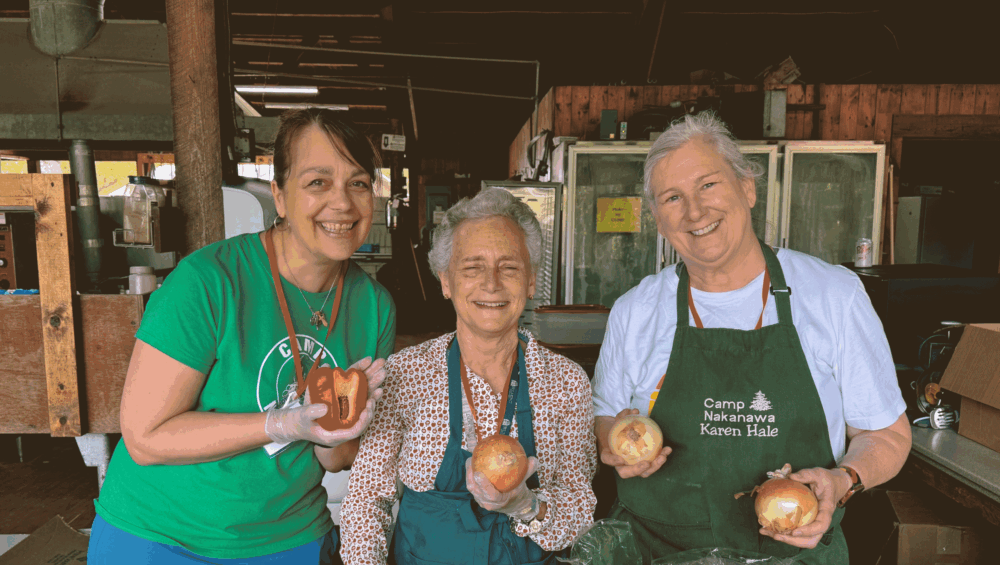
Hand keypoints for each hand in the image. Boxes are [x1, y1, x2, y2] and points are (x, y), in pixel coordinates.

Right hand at [264, 356, 385, 447]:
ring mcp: (344, 415)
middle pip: (363, 413)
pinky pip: (355, 395)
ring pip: (361, 401)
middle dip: (372, 398)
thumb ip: (312, 412)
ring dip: (371, 387)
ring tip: (381, 375)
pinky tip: (367, 371)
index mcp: (336, 434)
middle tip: (380, 387)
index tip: (368, 408)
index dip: (364, 420)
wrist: (295, 422)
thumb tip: (325, 407)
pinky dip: (361, 383)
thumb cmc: (299, 422)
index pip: (356, 430)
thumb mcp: (303, 417)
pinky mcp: (343, 405)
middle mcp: (344, 425)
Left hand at [465, 456, 537, 516]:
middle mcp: (488, 503)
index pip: (491, 495)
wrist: (513, 504)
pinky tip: (471, 461)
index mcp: (500, 501)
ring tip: (470, 460)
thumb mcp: (524, 483)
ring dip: (468, 474)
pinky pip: (471, 485)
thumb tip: (533, 459)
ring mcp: (481, 501)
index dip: (484, 485)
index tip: (479, 473)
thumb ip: (528, 471)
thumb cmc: (518, 491)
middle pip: (476, 491)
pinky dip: (470, 474)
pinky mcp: (477, 496)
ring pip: (471, 488)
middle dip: (471, 477)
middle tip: (471, 462)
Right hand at [600, 409, 671, 478]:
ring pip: (642, 472)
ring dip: (654, 466)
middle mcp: (620, 464)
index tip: (621, 459)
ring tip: (663, 457)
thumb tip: (634, 411)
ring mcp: (632, 466)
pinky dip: (660, 458)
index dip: (613, 461)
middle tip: (647, 463)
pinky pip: (652, 464)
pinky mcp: (644, 464)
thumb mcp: (616, 421)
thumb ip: (622, 416)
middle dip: (637, 470)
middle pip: (626, 473)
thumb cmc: (616, 429)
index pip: (608, 460)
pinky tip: (667, 449)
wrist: (620, 435)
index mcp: (608, 454)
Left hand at [759, 467, 848, 548]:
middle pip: (811, 540)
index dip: (808, 531)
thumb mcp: (818, 473)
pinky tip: (767, 527)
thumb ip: (805, 474)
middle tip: (776, 535)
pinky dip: (783, 533)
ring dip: (785, 539)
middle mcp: (821, 521)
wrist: (835, 484)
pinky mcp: (806, 523)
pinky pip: (796, 532)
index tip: (794, 532)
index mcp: (826, 510)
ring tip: (766, 532)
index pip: (821, 526)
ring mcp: (814, 524)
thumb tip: (790, 476)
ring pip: (802, 540)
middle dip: (793, 541)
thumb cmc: (827, 480)